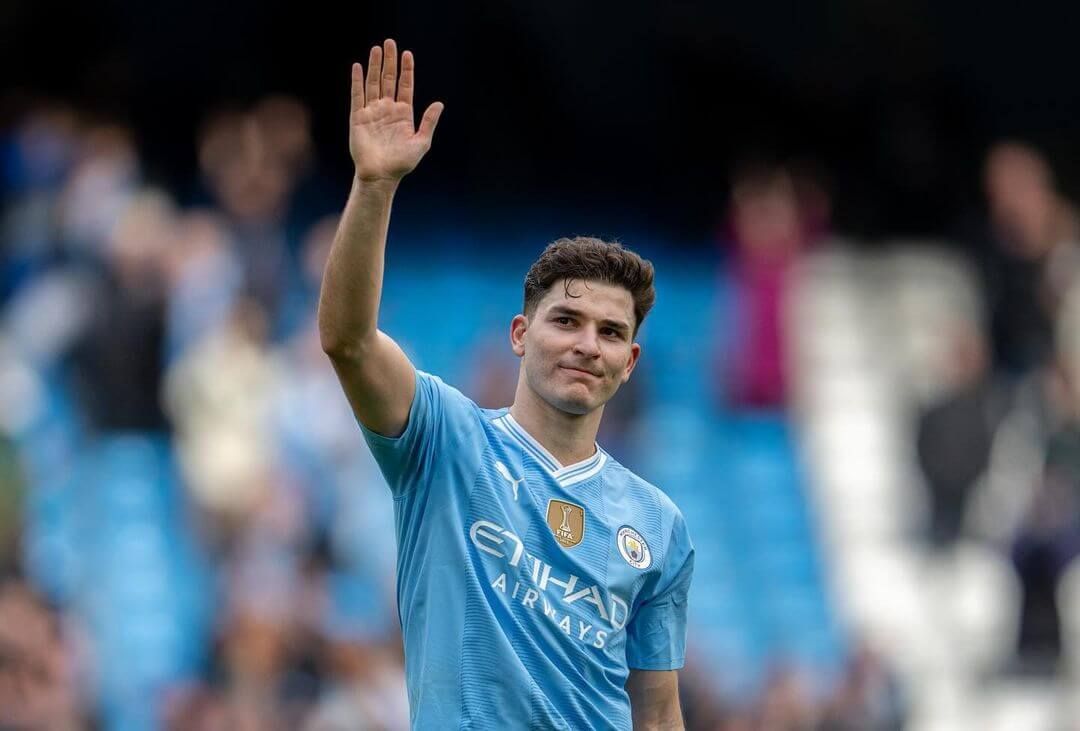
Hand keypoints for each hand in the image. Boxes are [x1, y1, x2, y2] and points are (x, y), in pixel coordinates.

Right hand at [350, 38, 443, 183]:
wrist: (380, 175)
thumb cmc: (402, 163)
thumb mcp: (421, 143)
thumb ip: (429, 122)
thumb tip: (439, 103)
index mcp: (403, 114)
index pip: (405, 86)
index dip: (406, 70)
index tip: (407, 54)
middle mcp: (388, 109)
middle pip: (389, 79)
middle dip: (390, 61)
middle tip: (390, 42)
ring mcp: (372, 112)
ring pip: (373, 83)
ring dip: (375, 66)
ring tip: (376, 49)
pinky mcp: (358, 117)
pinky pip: (357, 95)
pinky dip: (357, 81)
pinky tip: (357, 67)